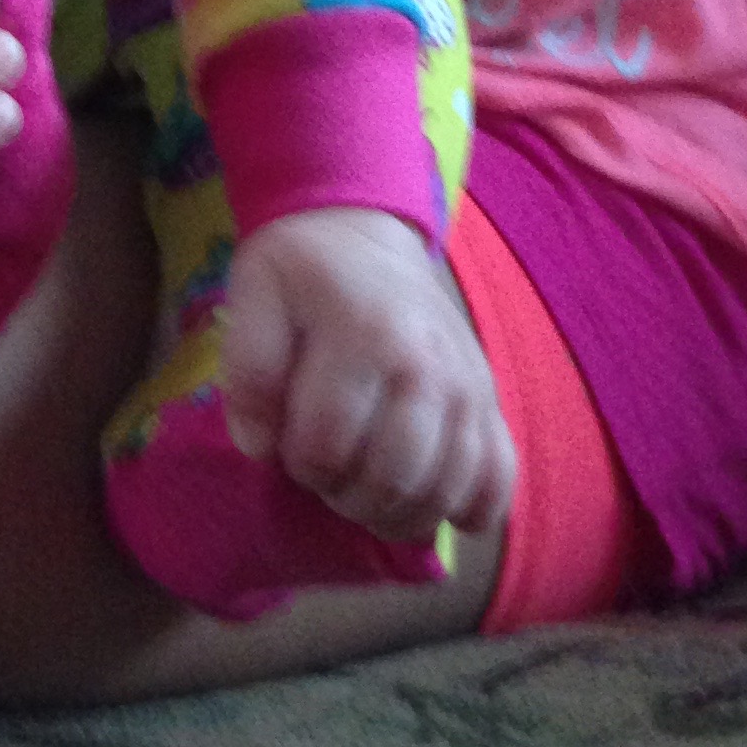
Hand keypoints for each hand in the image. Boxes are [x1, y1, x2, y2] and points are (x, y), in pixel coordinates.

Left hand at [223, 208, 514, 544]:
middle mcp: (428, 365)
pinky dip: (469, 509)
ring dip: (396, 512)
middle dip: (345, 495)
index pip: (327, 449)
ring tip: (367, 483)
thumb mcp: (253, 295)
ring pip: (442, 495)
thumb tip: (262, 448)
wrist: (366, 235)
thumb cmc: (303, 273)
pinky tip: (432, 499)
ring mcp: (469, 387)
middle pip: (391, 481)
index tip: (290, 442)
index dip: (298, 464)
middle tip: (328, 468)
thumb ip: (248, 373)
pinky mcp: (490, 401)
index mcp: (364, 335)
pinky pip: (498, 483)